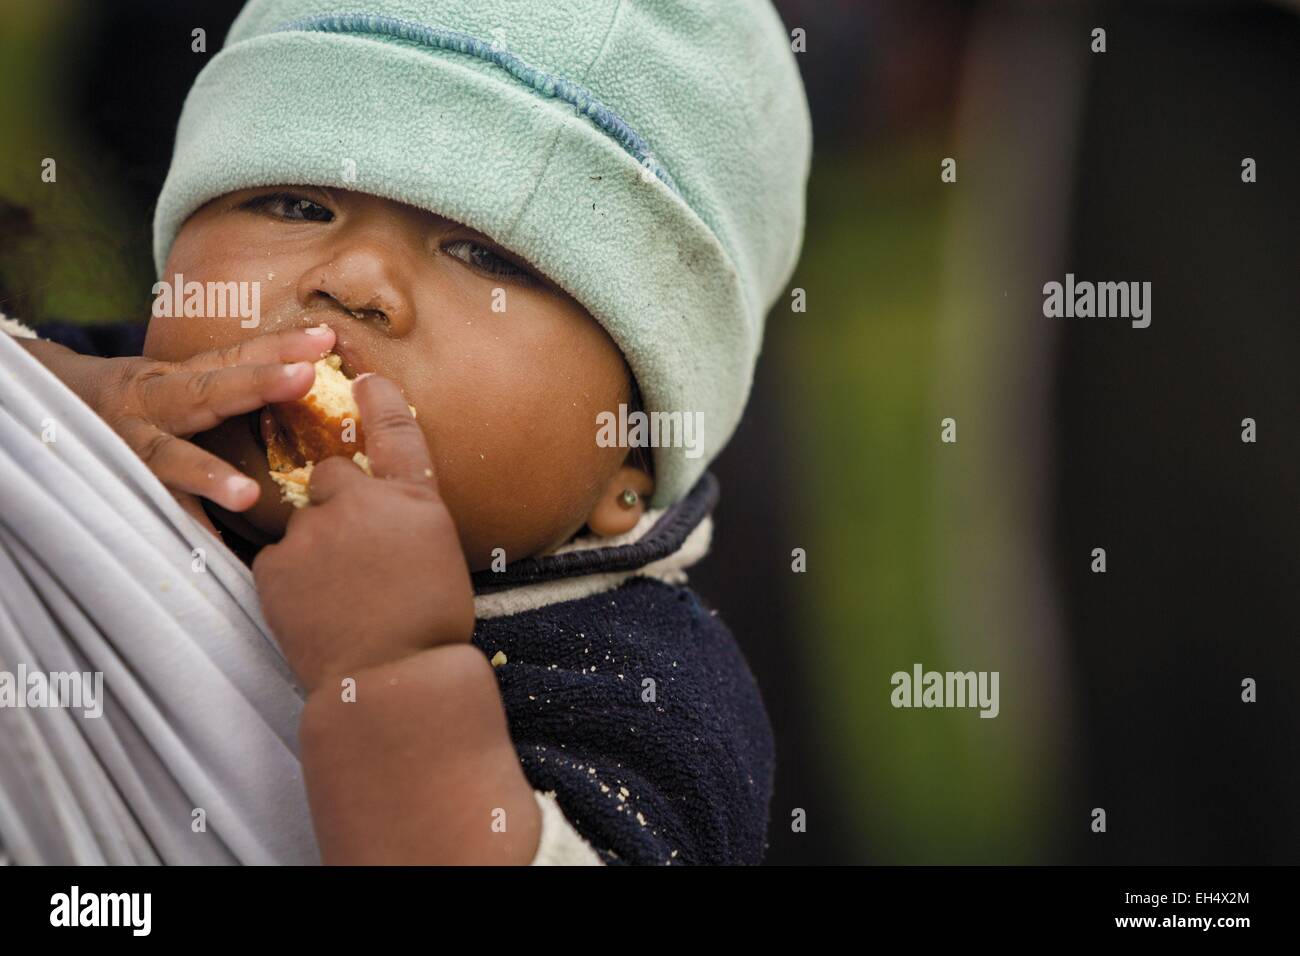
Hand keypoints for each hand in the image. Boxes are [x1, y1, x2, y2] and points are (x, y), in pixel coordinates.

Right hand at [19, 326, 335, 535]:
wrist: (41, 411)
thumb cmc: (134, 408)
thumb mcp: (173, 386)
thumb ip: (228, 385)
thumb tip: (311, 377)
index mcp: (173, 379)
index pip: (232, 358)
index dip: (278, 346)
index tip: (325, 339)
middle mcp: (149, 404)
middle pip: (204, 392)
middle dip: (254, 383)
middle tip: (305, 377)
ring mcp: (127, 446)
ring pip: (166, 457)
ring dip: (207, 475)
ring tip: (247, 496)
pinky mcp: (114, 485)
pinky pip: (148, 509)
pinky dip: (176, 531)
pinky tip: (208, 553)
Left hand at [251, 373, 474, 693]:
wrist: (394, 681)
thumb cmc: (431, 624)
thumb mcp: (439, 553)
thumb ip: (407, 515)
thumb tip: (382, 507)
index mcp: (415, 499)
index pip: (396, 431)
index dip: (380, 401)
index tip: (364, 379)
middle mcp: (362, 502)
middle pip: (332, 475)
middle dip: (337, 502)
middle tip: (357, 555)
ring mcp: (314, 531)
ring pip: (303, 522)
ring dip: (315, 546)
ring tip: (341, 596)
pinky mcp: (276, 565)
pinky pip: (279, 557)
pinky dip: (292, 579)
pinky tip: (317, 611)